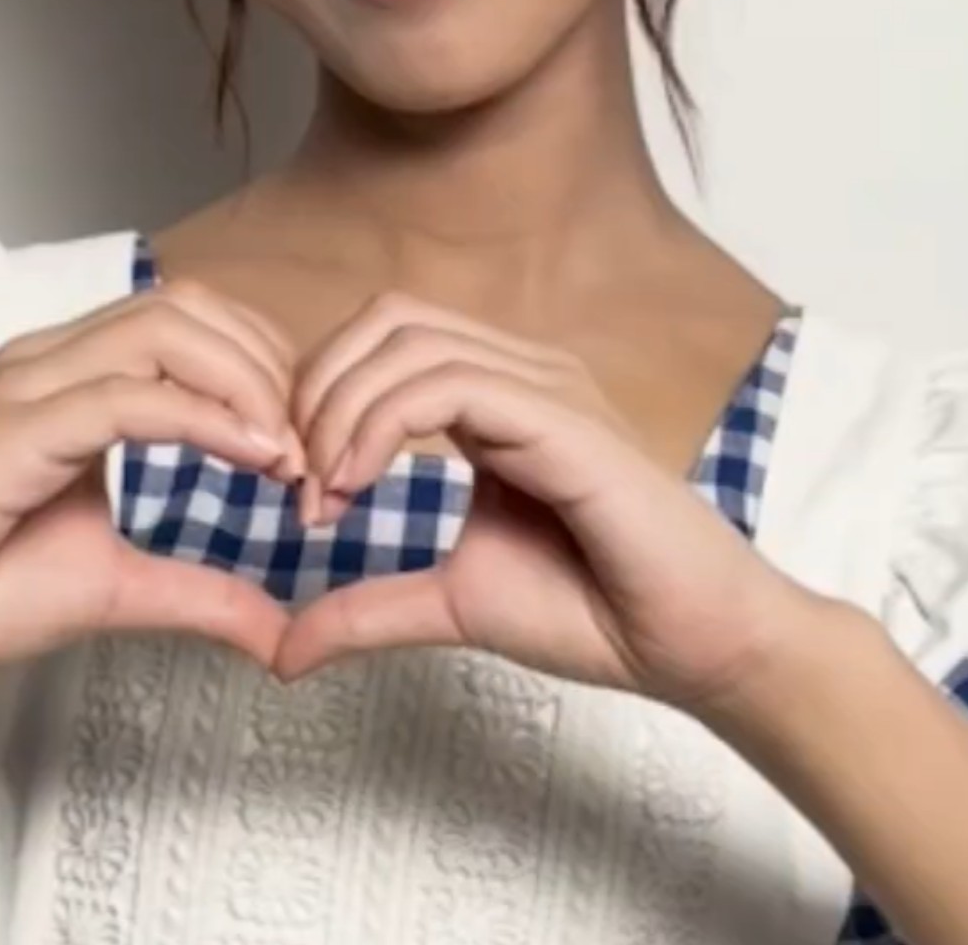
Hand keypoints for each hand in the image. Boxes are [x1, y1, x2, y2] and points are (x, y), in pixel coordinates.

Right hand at [0, 283, 308, 701]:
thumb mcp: (118, 588)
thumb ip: (201, 593)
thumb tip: (282, 629)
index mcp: (74, 377)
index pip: (192, 323)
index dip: (264, 370)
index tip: (306, 448)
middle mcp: (49, 361)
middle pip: (189, 309)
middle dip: (268, 367)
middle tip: (307, 448)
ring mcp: (23, 386)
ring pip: (164, 331)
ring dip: (245, 384)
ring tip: (284, 455)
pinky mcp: (5, 431)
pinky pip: (122, 397)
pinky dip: (200, 418)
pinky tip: (251, 457)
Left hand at [276, 294, 815, 708]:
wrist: (687, 644)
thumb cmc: (593, 612)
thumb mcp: (449, 604)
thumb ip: (367, 608)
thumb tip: (280, 650)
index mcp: (498, 396)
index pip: (386, 339)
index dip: (321, 397)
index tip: (303, 495)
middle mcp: (523, 372)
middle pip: (385, 316)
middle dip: (318, 389)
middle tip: (300, 482)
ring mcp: (547, 386)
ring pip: (408, 339)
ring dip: (340, 409)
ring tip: (328, 493)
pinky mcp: (564, 419)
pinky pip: (451, 384)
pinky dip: (380, 425)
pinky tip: (359, 486)